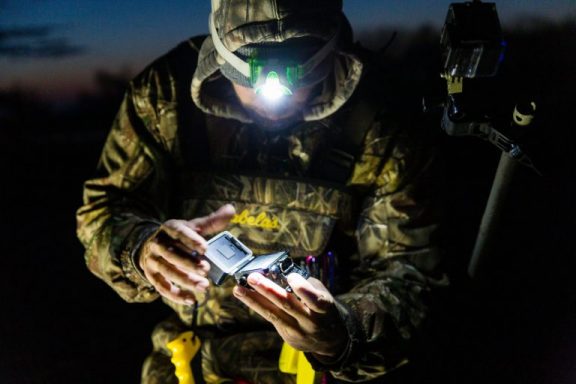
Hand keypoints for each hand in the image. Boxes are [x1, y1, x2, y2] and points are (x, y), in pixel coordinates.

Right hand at [139, 204, 235, 304]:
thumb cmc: (178, 236)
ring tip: (203, 287)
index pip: (179, 233)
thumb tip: (231, 210)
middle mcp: (158, 244)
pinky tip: (191, 299)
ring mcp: (153, 260)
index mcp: (170, 229)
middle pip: (172, 254)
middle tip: (206, 270)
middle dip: (189, 263)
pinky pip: (162, 287)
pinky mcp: (151, 275)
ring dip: (185, 280)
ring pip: (167, 271)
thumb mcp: (192, 226)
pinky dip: (176, 295)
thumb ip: (211, 221)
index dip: (191, 240)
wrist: (150, 245)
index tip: (205, 248)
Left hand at [233, 272, 347, 359]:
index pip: (315, 300)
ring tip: (239, 288)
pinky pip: (270, 317)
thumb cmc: (324, 310)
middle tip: (252, 277)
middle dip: (268, 290)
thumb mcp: (323, 295)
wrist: (330, 340)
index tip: (291, 276)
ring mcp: (297, 330)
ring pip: (273, 313)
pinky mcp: (287, 335)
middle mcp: (310, 321)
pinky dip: (257, 305)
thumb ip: (306, 285)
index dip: (303, 289)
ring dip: (254, 299)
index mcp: (324, 308)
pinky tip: (244, 295)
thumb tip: (280, 270)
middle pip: (288, 304)